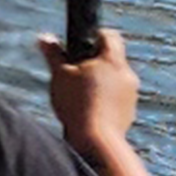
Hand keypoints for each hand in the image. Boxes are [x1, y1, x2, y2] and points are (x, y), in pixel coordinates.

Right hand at [43, 27, 142, 166]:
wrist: (97, 140)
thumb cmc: (77, 105)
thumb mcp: (59, 75)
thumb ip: (53, 54)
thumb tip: (44, 37)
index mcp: (112, 61)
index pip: (109, 36)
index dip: (95, 35)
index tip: (82, 42)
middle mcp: (127, 74)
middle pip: (112, 59)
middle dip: (94, 62)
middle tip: (74, 71)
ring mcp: (131, 94)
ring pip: (115, 79)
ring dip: (100, 81)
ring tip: (79, 94)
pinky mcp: (130, 111)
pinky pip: (118, 97)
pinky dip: (105, 99)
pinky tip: (88, 109)